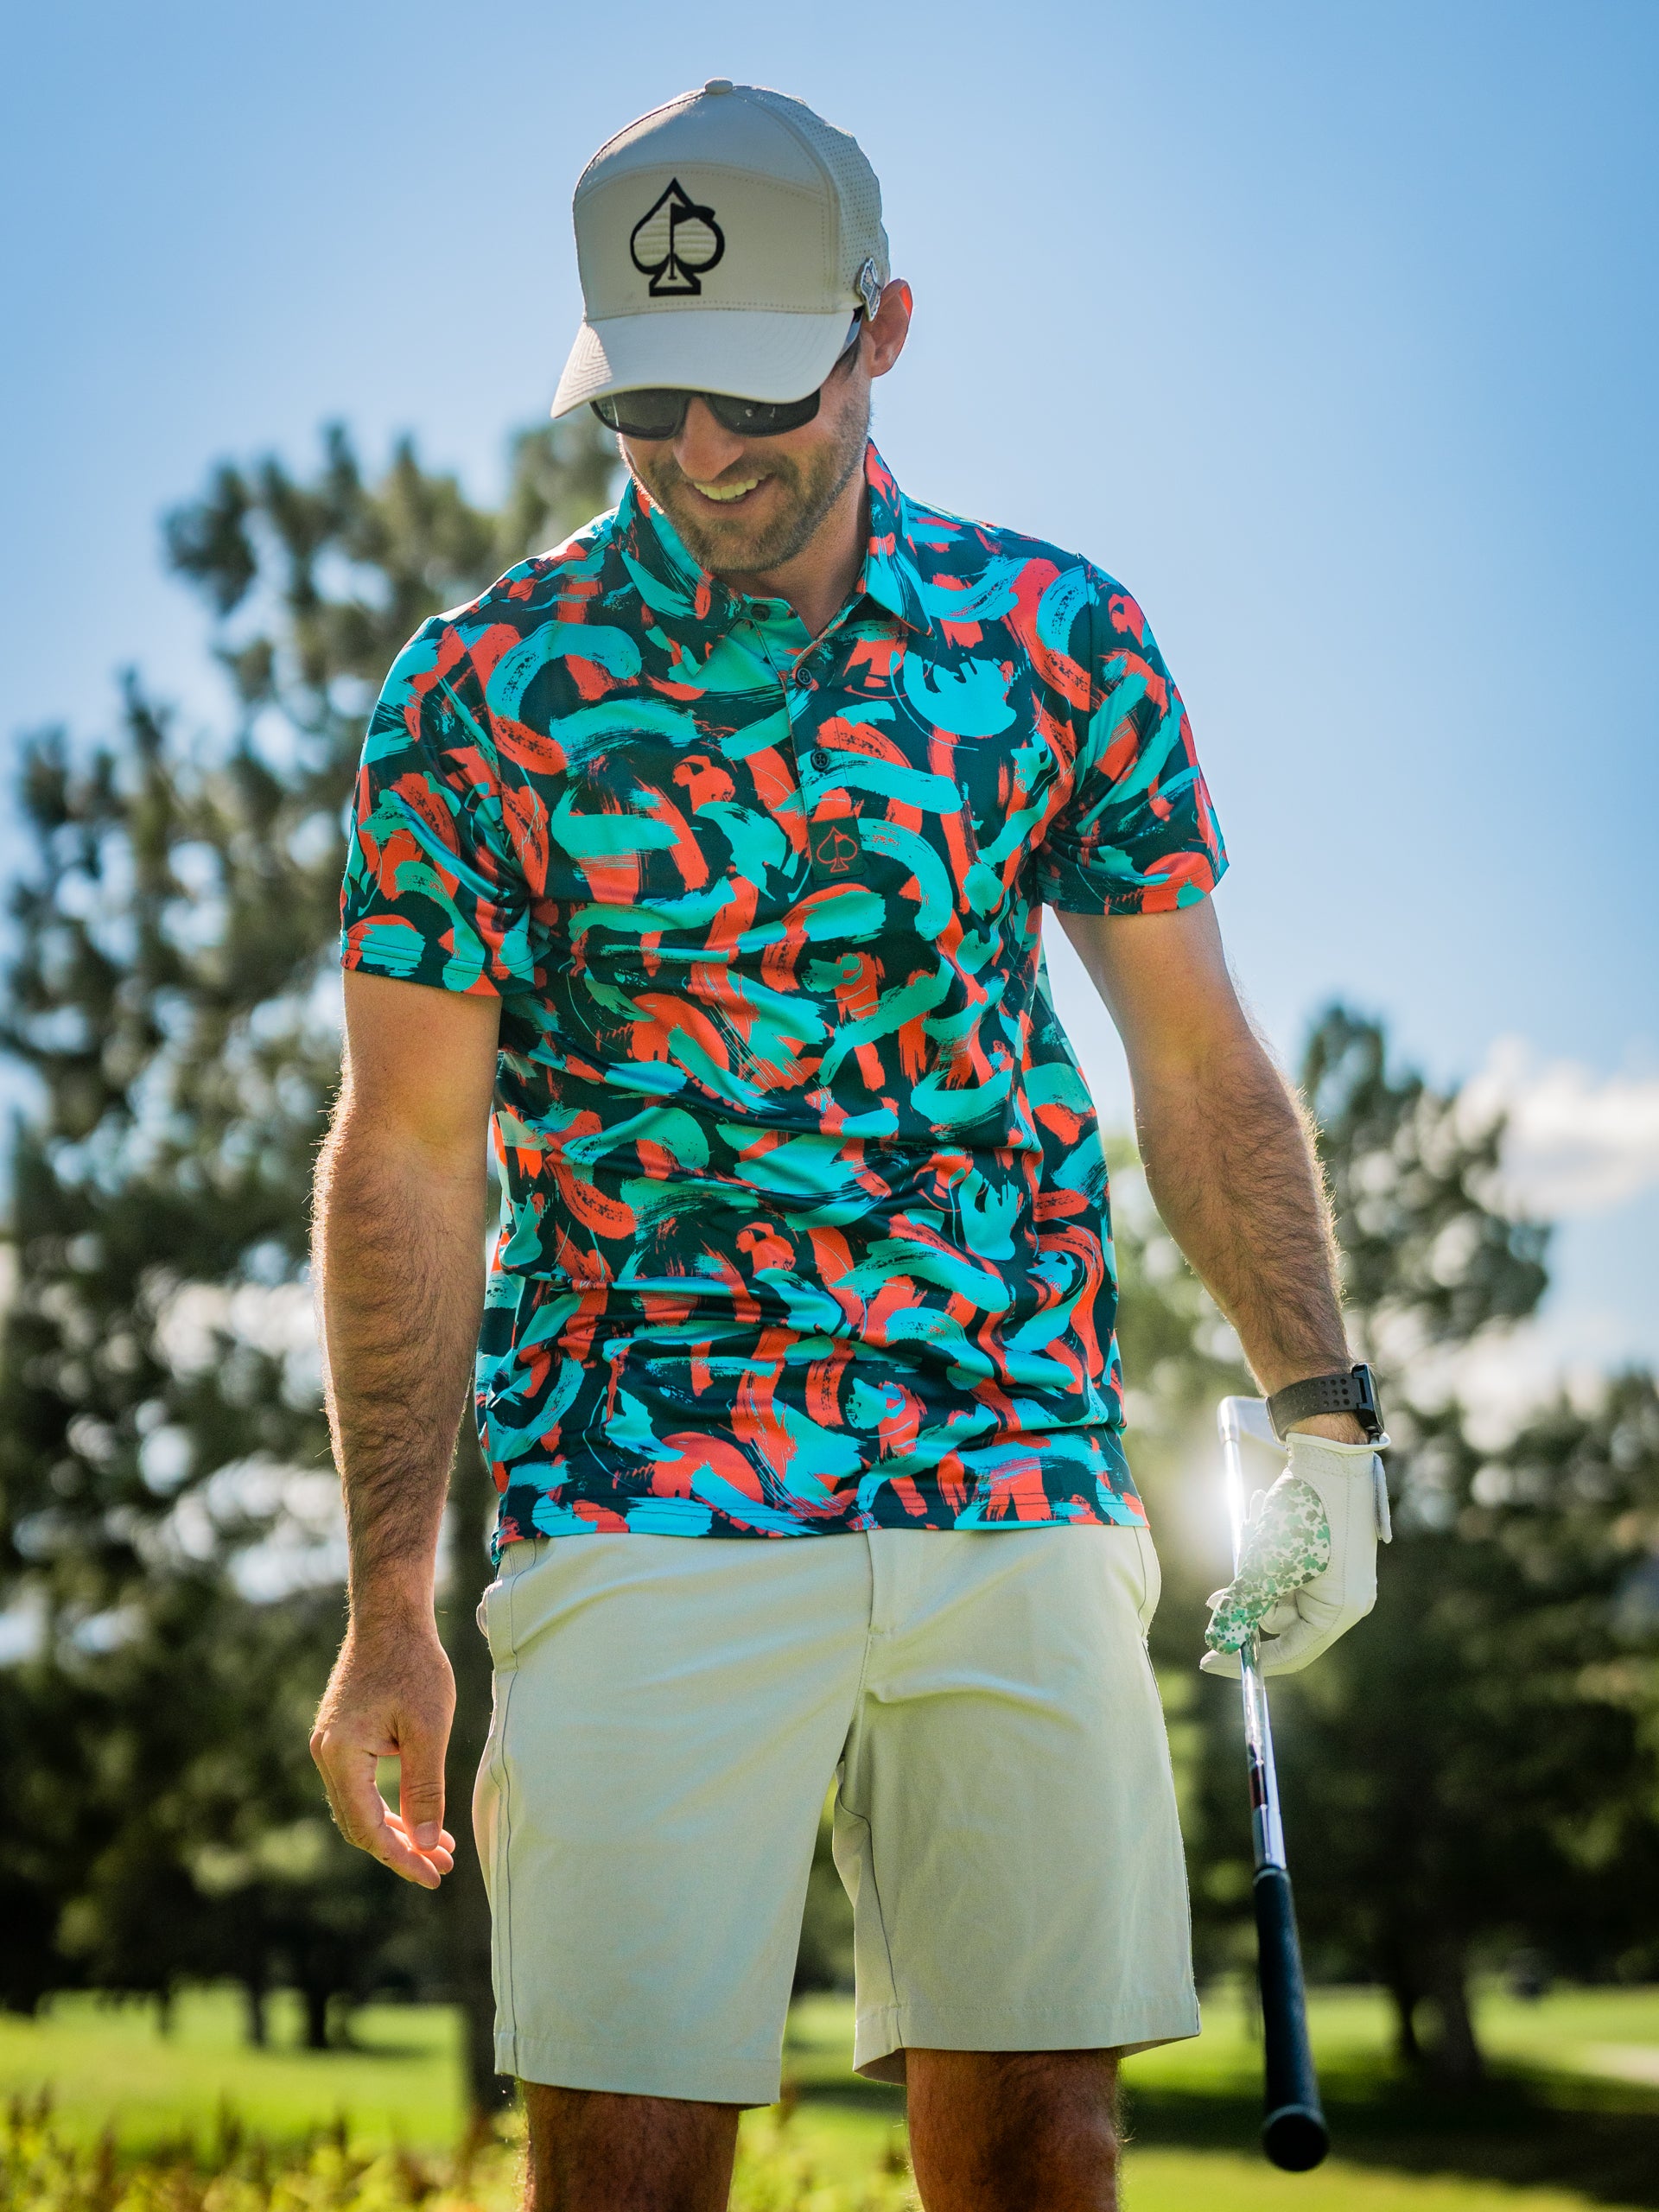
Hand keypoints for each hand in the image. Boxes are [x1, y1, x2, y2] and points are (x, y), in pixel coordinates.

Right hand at [310, 1608, 457, 1887]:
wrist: (391, 1615)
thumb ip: (425, 1789)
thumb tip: (426, 1843)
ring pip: (360, 1807)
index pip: (369, 1827)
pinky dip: (390, 1804)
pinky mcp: (341, 1736)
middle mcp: (326, 1754)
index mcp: (342, 1754)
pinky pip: (361, 1785)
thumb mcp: (428, 1729)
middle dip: (401, 1850)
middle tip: (442, 1868)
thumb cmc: (413, 1664)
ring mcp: (330, 1744)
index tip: (434, 1877)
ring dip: (398, 1830)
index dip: (402, 1858)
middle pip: (360, 1823)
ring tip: (439, 1848)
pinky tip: (419, 1816)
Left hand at [1200, 1432, 1390, 1677]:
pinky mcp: (1330, 1551)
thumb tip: (1217, 1641)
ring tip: (1249, 1531)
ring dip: (1255, 1568)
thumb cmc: (1302, 1511)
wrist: (1328, 1452)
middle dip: (1248, 1600)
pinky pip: (1289, 1566)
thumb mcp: (1266, 1564)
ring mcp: (1340, 1575)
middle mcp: (1347, 1598)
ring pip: (1281, 1589)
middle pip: (1283, 1621)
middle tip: (1214, 1594)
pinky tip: (1257, 1517)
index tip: (1207, 1660)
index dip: (1246, 1660)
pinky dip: (1268, 1550)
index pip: (1290, 1654)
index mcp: (1341, 1611)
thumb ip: (1243, 1606)